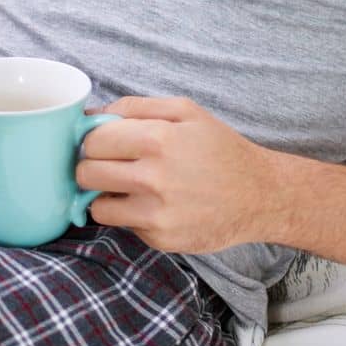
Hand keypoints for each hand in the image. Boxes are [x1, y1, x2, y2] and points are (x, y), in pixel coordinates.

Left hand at [76, 96, 276, 253]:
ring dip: (105, 196)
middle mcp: (154, 177)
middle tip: (109, 165)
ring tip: (126, 187)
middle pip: (86, 173)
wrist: (259, 195)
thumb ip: (136, 106)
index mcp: (158, 138)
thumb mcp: (186, 110)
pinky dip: (130, 215)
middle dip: (91, 167)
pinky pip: (123, 225)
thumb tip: (92, 116)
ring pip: (96, 205)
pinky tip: (152, 205)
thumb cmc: (220, 148)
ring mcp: (156, 212)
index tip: (103, 143)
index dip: (93, 140)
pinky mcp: (160, 238)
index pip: (93, 140)